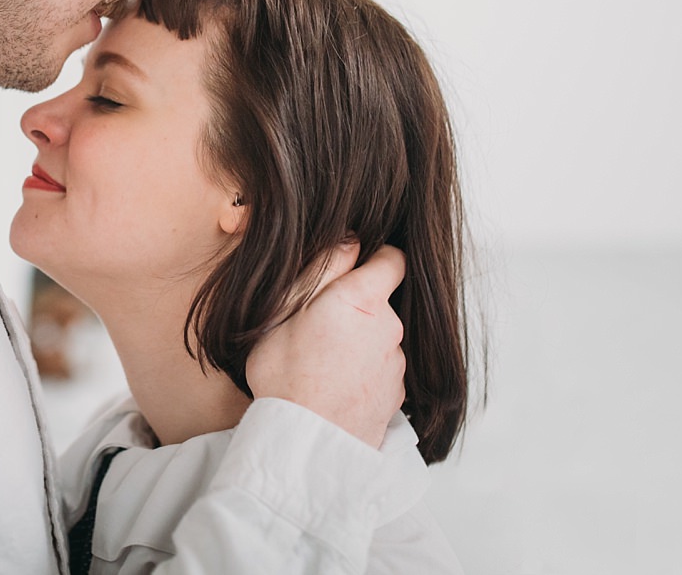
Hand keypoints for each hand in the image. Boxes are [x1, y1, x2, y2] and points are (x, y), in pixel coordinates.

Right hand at [245, 242, 405, 448]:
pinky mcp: (396, 396)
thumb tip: (351, 238)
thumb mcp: (285, 309)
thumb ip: (322, 268)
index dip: (373, 257)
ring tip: (320, 363)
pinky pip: (379, 370)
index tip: (349, 268)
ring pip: (378, 338)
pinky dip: (362, 373)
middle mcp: (390, 328)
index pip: (392, 259)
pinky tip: (334, 387)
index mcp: (363, 299)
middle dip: (353, 307)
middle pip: (379, 302)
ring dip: (357, 342)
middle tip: (313, 326)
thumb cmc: (286, 374)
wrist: (307, 445)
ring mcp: (396, 364)